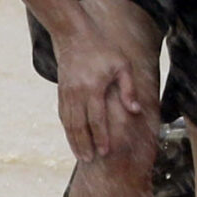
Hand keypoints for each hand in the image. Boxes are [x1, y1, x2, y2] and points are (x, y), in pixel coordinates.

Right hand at [50, 21, 144, 161]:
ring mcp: (66, 93)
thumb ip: (128, 89)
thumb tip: (135, 111)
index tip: (105, 152)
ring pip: (69, 123)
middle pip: (79, 126)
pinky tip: (72, 139)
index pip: (96, 119)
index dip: (101, 137)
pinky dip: (67, 129)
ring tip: (81, 156)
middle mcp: (77, 93)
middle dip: (85, 145)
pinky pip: (63, 115)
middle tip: (91, 161)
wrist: (74, 36)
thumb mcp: (122, 65)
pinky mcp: (61, 92)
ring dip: (74, 141)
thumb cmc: (104, 50)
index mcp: (93, 88)